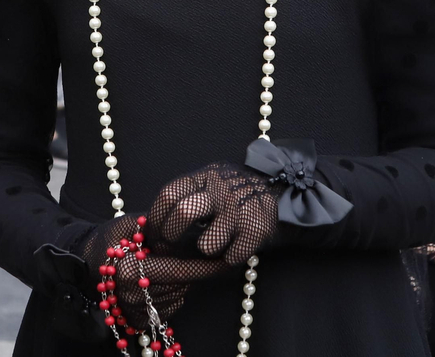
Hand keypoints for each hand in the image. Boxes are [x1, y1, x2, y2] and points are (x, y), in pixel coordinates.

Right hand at [79, 214, 231, 331]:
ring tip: (168, 265)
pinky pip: (169, 309)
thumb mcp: (134, 222)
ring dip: (182, 282)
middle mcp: (129, 294)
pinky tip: (162, 282)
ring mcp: (132, 310)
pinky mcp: (136, 321)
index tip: (228, 260)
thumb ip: (160, 228)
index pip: (179, 270)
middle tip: (204, 258)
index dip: (206, 266)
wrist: (86, 261)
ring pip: (177, 297)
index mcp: (128, 269)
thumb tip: (192, 232)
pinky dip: (173, 295)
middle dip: (195, 271)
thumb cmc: (113, 237)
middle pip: (181, 285)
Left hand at [147, 163, 277, 266]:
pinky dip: (230, 258)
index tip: (151, 235)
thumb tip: (150, 226)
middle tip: (170, 248)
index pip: (169, 194)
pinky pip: (230, 257)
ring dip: (206, 249)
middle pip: (183, 213)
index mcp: (204, 177)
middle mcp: (220, 189)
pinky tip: (235, 247)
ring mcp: (239, 210)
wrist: (284, 192)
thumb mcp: (210, 184)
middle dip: (171, 237)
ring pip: (207, 243)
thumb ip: (186, 197)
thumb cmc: (235, 195)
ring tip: (214, 244)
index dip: (155, 219)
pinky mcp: (256, 230)